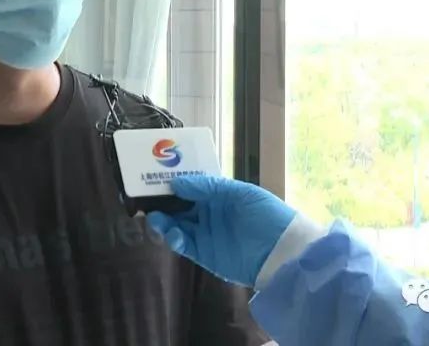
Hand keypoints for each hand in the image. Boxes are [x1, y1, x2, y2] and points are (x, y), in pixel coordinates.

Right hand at [146, 175, 295, 286]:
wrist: (283, 253)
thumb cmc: (267, 215)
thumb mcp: (242, 193)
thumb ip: (209, 187)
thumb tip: (176, 182)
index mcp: (218, 194)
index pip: (189, 185)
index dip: (172, 181)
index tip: (154, 176)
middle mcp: (208, 212)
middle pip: (177, 205)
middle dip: (162, 201)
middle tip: (145, 199)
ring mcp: (205, 233)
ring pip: (175, 224)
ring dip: (162, 221)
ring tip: (155, 218)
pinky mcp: (204, 253)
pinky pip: (182, 244)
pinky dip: (173, 238)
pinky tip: (171, 234)